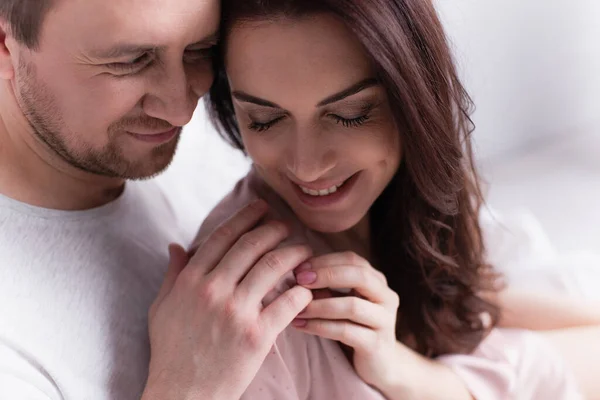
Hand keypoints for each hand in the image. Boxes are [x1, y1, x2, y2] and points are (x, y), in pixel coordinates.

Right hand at [143, 200, 312, 399]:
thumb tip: (176, 245)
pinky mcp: (257, 335)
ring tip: (304, 250)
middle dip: (274, 229)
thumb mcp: (162, 308)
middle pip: (252, 245)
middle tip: (286, 226)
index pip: (222, 236)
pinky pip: (287, 303)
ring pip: (274, 267)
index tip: (261, 208)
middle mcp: (213, 290)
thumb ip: (173, 274)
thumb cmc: (172, 352)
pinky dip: (301, 292)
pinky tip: (306, 287)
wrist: (183, 395)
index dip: (245, 216)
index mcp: (191, 281)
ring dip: (294, 253)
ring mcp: (236, 312)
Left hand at [292, 251, 401, 387]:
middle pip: (359, 276)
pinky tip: (301, 325)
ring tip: (296, 308)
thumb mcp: (339, 302)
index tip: (298, 268)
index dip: (324, 261)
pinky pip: (345, 331)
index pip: (352, 259)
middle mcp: (386, 296)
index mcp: (376, 280)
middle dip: (325, 276)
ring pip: (351, 306)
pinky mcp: (377, 344)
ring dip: (319, 305)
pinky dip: (320, 326)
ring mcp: (385, 320)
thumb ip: (325, 288)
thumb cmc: (353, 327)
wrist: (378, 364)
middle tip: (299, 281)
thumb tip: (296, 275)